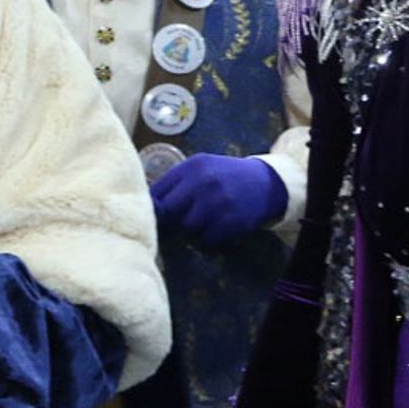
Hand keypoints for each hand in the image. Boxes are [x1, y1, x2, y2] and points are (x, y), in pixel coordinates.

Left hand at [151, 155, 287, 245]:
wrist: (262, 182)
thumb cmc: (223, 175)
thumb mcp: (199, 168)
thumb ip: (174, 181)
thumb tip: (146, 202)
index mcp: (191, 167)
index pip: (157, 192)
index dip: (152, 206)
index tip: (151, 213)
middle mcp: (203, 183)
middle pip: (168, 212)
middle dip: (169, 219)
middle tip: (174, 222)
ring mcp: (218, 203)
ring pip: (187, 228)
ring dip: (190, 229)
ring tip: (199, 221)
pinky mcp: (231, 222)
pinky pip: (207, 239)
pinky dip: (207, 238)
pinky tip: (214, 228)